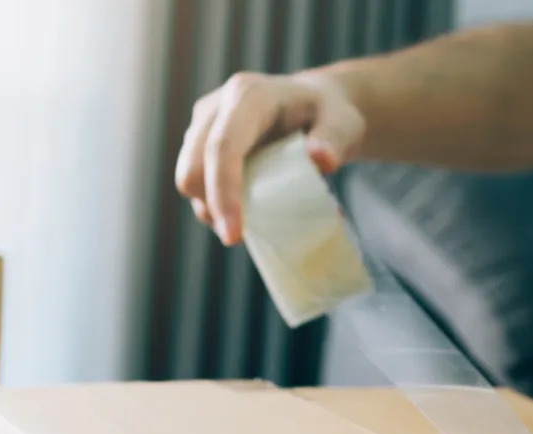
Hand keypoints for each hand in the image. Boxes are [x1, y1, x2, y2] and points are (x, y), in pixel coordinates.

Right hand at [174, 71, 366, 245]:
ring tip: (251, 221)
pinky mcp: (199, 142)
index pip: (223, 146)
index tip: (233, 234)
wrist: (312, 105)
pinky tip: (244, 210)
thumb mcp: (344, 123)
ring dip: (211, 208)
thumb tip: (322, 161)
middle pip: (192, 165)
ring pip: (189, 177)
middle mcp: (217, 106)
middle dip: (210, 207)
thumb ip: (335, 139)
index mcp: (249, 96)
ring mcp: (203, 124)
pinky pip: (196, 181)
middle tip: (239, 238)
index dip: (223, 191)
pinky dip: (213, 203)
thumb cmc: (330, 115)